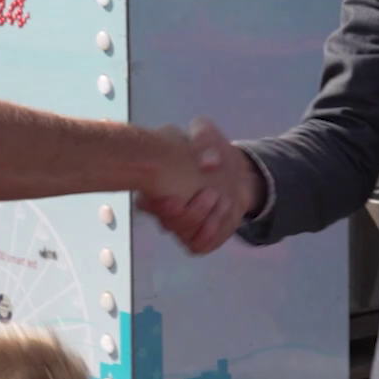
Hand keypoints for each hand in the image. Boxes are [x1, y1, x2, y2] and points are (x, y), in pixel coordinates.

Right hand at [136, 119, 258, 253]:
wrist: (234, 172)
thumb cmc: (209, 152)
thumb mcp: (205, 133)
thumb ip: (203, 136)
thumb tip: (209, 163)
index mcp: (156, 183)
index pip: (145, 202)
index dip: (156, 204)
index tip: (175, 196)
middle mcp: (163, 209)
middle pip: (167, 222)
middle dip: (190, 212)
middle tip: (211, 193)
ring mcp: (180, 226)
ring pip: (183, 234)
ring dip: (205, 219)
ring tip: (223, 200)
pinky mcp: (197, 238)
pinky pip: (198, 245)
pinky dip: (211, 233)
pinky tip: (223, 214)